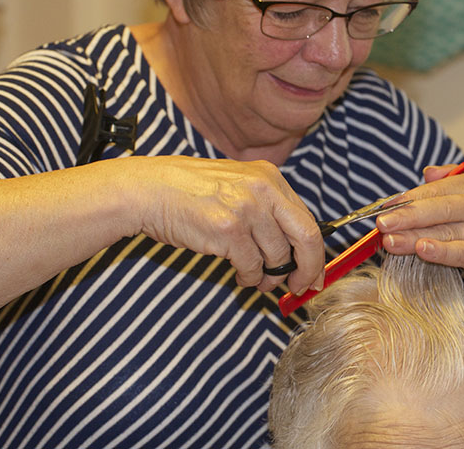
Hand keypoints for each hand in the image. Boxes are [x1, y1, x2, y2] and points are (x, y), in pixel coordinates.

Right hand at [133, 156, 325, 294]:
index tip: (314, 272)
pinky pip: (252, 266)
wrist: (149, 190)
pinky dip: (249, 277)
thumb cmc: (190, 191)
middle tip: (301, 287)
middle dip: (307, 269)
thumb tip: (296, 249)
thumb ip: (268, 209)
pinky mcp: (227, 230)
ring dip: (270, 276)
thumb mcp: (238, 185)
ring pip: (277, 257)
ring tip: (256, 277)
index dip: (315, 252)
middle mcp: (263, 189)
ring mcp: (246, 208)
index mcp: (270, 177)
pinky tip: (239, 273)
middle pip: (306, 238)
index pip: (308, 220)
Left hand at [375, 164, 463, 305]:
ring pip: (445, 230)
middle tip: (380, 221)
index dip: (406, 198)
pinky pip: (463, 251)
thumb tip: (426, 172)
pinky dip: (441, 251)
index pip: (436, 190)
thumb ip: (451, 185)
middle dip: (406, 214)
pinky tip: (422, 249)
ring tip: (389, 240)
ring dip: (413, 236)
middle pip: (439, 207)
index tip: (382, 207)